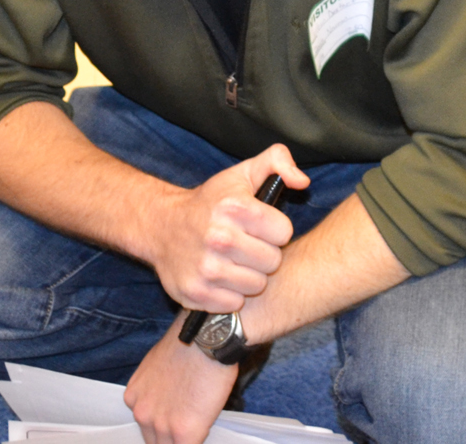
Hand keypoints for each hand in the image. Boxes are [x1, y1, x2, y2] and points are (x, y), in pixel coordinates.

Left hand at [125, 321, 237, 443]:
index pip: (146, 423)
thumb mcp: (159, 365)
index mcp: (134, 396)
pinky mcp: (184, 431)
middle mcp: (142, 413)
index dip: (163, 424)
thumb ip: (158, 390)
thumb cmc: (189, 342)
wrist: (205, 337)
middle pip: (154, 440)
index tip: (175, 420)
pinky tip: (205, 428)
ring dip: (184, 438)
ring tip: (198, 423)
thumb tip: (171, 399)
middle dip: (170, 437)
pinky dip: (198, 439)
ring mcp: (161, 425)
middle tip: (187, 424)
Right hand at [147, 145, 308, 312]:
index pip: (284, 232)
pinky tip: (222, 278)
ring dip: (250, 276)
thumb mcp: (243, 173)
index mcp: (235, 207)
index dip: (276, 229)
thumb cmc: (211, 201)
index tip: (262, 227)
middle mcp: (219, 238)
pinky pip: (234, 304)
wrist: (161, 225)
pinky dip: (231, 295)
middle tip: (249, 246)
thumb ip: (278, 161)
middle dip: (265, 254)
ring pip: (256, 285)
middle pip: (273, 261)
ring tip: (237, 262)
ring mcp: (206, 268)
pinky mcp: (194, 292)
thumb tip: (303, 182)